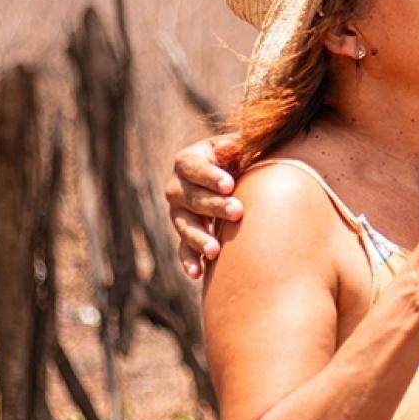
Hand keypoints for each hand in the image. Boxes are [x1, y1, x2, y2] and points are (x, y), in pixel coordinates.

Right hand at [164, 135, 243, 277]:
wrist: (238, 175)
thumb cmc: (241, 156)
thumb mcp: (238, 145)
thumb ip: (235, 145)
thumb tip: (232, 146)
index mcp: (188, 160)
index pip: (192, 166)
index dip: (209, 175)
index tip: (229, 184)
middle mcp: (178, 187)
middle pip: (190, 198)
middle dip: (214, 206)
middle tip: (237, 211)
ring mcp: (179, 212)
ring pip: (184, 225)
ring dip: (199, 238)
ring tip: (215, 250)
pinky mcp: (186, 233)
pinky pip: (183, 249)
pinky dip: (189, 261)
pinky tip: (198, 273)